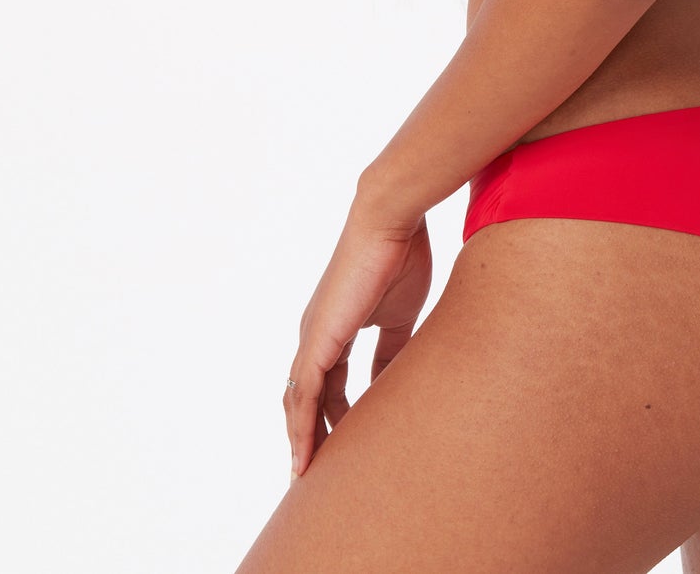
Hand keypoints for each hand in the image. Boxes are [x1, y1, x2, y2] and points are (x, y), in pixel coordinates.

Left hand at [283, 196, 432, 481]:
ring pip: (298, 404)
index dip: (332, 415)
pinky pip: (304, 397)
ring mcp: (312, 338)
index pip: (328, 383)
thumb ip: (391, 345)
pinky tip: (306, 456)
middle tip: (317, 474)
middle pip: (305, 399)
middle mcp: (315, 335)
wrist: (389, 222)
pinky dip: (302, 430)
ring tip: (308, 478)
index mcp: (335, 327)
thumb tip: (392, 376)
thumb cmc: (400, 255)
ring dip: (302, 442)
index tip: (343, 444)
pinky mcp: (317, 341)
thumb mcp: (399, 312)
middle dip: (310, 435)